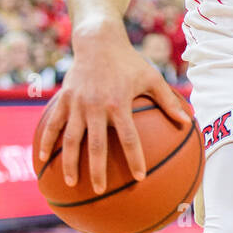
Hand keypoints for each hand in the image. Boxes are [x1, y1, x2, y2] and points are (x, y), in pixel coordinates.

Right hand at [37, 31, 192, 194]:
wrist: (98, 41)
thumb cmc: (129, 61)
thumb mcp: (152, 78)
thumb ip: (168, 101)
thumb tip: (188, 122)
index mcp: (119, 103)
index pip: (128, 137)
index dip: (134, 158)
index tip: (140, 177)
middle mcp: (96, 106)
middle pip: (95, 145)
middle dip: (97, 170)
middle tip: (100, 191)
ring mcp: (77, 104)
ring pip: (70, 139)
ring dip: (70, 163)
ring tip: (71, 183)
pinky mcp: (64, 100)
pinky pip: (54, 124)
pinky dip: (47, 141)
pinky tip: (43, 159)